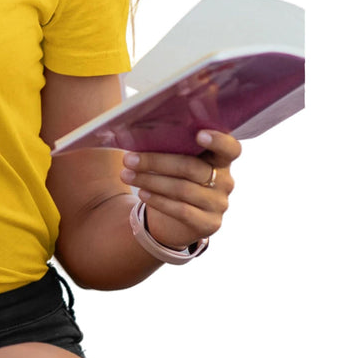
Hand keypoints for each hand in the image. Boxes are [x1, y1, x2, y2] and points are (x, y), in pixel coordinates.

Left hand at [120, 130, 240, 251]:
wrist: (175, 220)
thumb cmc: (174, 179)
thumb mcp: (177, 161)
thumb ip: (172, 148)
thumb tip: (138, 133)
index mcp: (220, 159)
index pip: (230, 148)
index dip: (218, 140)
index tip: (199, 134)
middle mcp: (225, 181)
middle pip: (192, 167)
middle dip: (156, 161)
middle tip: (129, 159)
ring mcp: (219, 204)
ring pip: (182, 189)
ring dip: (150, 180)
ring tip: (126, 174)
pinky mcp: (209, 224)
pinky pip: (181, 210)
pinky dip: (158, 200)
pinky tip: (141, 193)